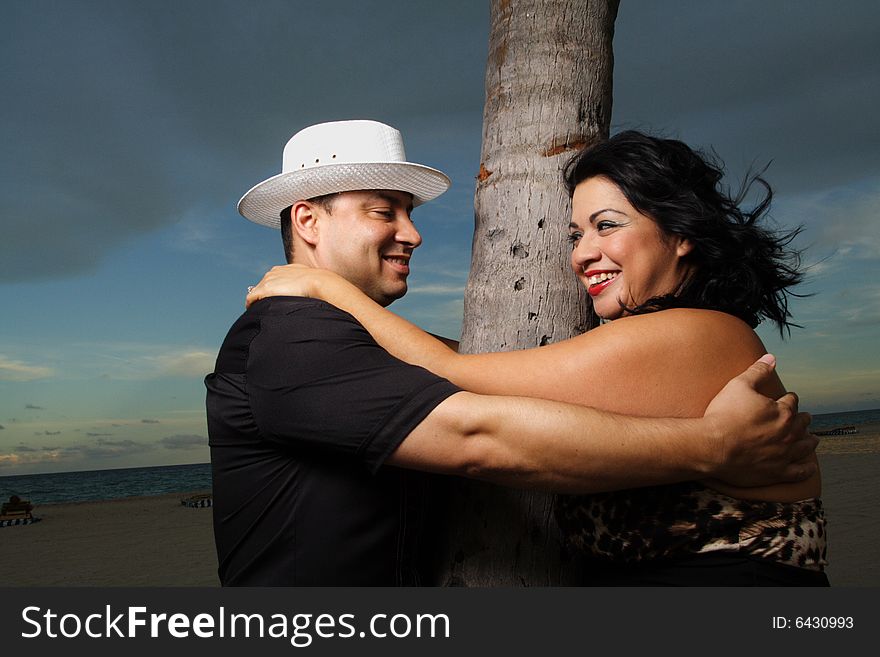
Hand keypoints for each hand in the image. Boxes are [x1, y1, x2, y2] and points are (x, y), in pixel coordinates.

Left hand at [246, 264, 339, 307]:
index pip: (271, 280)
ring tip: (259, 311)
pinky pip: (251, 298)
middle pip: (261, 286)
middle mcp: (272, 273)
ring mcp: (268, 280)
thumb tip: (308, 291)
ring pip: (255, 292)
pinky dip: (251, 304)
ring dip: (256, 301)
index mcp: (282, 269)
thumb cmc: (318, 284)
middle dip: (262, 296)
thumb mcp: (308, 280)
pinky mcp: (265, 289)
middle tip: (264, 308)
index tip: (271, 300)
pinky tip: (253, 311)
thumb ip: (302, 284)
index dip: (270, 291)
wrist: (318, 281)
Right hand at [702, 354, 816, 486]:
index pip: (791, 401)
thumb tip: (771, 358)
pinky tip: (810, 466)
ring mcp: (784, 455)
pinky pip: (799, 472)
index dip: (789, 399)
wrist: (711, 446)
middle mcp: (788, 433)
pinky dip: (806, 468)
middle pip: (802, 424)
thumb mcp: (738, 385)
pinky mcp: (776, 472)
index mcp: (782, 412)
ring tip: (812, 439)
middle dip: (803, 419)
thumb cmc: (723, 415)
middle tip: (804, 418)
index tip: (787, 399)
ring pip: (805, 447)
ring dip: (809, 441)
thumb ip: (757, 371)